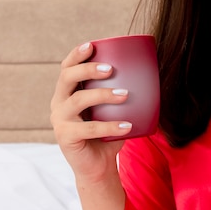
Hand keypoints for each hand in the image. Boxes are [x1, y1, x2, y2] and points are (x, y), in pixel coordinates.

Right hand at [50, 42, 131, 183]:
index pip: (67, 68)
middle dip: (88, 69)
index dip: (76, 55)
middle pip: (67, 77)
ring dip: (103, 94)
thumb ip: (122, 90)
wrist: (99, 165)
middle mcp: (59, 102)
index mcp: (68, 91)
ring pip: (78, 99)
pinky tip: (128, 125)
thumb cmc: (108, 131)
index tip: (91, 45)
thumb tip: (151, 71)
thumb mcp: (113, 108)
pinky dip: (110, 126)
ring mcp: (60, 120)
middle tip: (111, 69)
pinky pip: (89, 128)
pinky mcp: (65, 137)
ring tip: (125, 94)